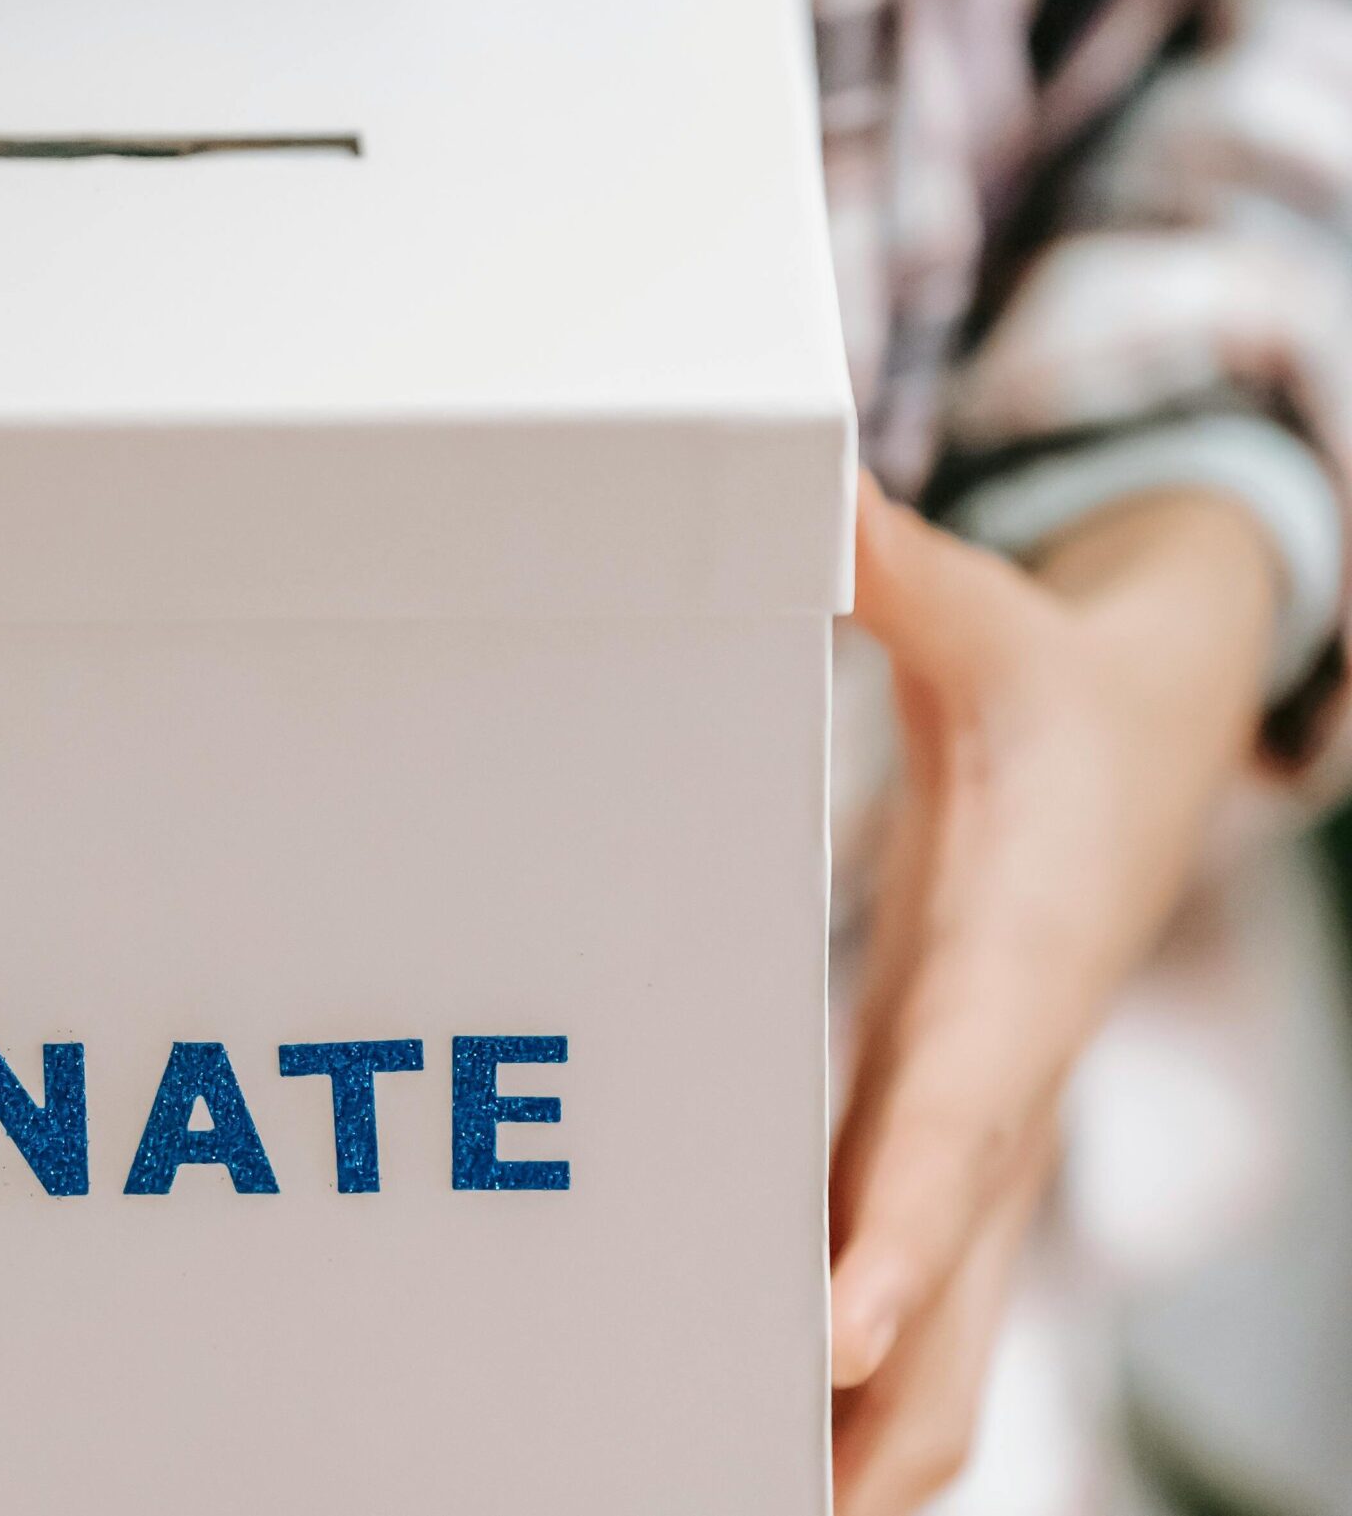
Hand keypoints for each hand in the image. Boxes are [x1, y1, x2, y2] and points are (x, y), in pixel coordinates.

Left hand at [829, 474, 1276, 1512]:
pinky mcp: (961, 1134)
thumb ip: (891, 564)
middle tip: (762, 1503)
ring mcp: (991, 1126)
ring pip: (960, 1325)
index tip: (829, 1331)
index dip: (897, 1225)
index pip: (951, 1118)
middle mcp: (1005, 1074)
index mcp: (1010, 961)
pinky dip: (877, 1387)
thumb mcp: (985, 617)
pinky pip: (928, 1288)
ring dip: (876, 1434)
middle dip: (879, 1410)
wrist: (1162, 737)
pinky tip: (776, 1444)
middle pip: (960, 1283)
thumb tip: (807, 483)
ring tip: (734, 1504)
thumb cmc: (1058, 689)